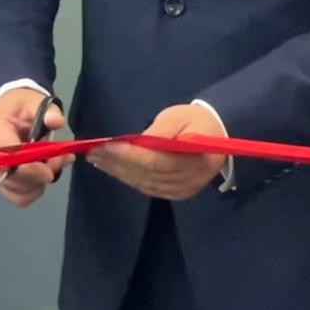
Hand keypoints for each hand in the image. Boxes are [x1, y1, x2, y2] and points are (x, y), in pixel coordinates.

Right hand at [0, 87, 72, 208]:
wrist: (7, 111)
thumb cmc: (21, 106)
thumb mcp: (36, 101)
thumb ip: (49, 110)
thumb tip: (56, 121)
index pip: (7, 156)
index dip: (30, 167)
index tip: (49, 170)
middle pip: (11, 177)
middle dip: (38, 175)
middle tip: (60, 161)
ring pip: (15, 190)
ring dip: (37, 183)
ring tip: (52, 166)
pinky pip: (14, 196)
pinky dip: (31, 191)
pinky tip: (41, 178)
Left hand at [90, 104, 224, 199]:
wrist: (216, 134)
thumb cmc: (196, 121)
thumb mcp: (179, 116)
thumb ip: (161, 129)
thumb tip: (137, 142)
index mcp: (196, 158)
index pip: (157, 161)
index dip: (130, 155)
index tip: (106, 145)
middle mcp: (189, 179)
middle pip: (147, 175)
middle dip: (117, 163)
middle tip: (93, 152)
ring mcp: (183, 190)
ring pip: (144, 183)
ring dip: (118, 172)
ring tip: (97, 159)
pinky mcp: (176, 194)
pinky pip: (147, 188)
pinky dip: (128, 178)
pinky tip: (113, 168)